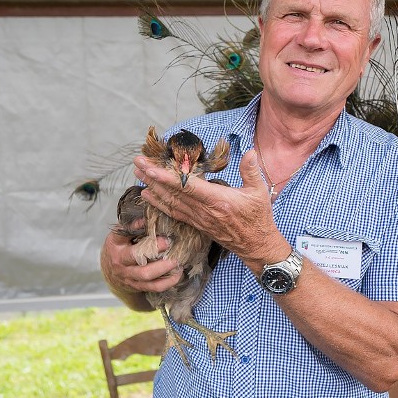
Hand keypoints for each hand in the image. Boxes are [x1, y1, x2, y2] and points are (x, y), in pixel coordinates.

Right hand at [100, 228, 181, 305]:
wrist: (111, 272)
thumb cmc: (120, 248)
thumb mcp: (121, 235)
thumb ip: (133, 227)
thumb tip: (149, 218)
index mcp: (115, 244)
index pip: (122, 234)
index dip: (135, 227)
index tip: (148, 222)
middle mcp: (120, 261)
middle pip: (137, 257)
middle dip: (155, 250)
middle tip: (170, 243)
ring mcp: (128, 276)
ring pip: (147, 275)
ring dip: (165, 268)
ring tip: (177, 260)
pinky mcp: (137, 286)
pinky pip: (154, 287)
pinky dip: (168, 281)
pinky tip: (178, 274)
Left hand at [135, 150, 288, 266]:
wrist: (256, 246)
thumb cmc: (259, 218)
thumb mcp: (260, 192)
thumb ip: (251, 171)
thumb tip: (250, 151)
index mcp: (219, 200)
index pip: (188, 187)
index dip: (168, 178)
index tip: (152, 168)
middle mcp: (205, 211)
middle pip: (173, 193)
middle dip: (153, 177)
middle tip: (137, 163)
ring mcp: (199, 219)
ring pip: (171, 203)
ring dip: (152, 188)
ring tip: (137, 175)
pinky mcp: (197, 225)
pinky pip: (174, 213)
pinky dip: (159, 204)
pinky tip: (148, 195)